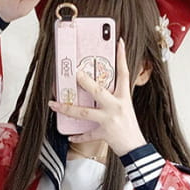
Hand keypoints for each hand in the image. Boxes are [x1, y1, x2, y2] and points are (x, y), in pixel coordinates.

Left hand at [47, 38, 146, 156]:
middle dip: (85, 82)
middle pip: (98, 91)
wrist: (135, 148)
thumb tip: (97, 88)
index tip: (118, 42)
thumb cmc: (130, 127)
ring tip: (53, 104)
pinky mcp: (103, 134)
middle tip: (75, 73)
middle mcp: (116, 107)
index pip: (124, 73)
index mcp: (123, 98)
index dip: (122, 57)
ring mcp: (109, 120)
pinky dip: (78, 136)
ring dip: (67, 108)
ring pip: (84, 113)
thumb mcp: (125, 107)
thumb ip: (113, 97)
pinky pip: (87, 135)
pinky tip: (69, 135)